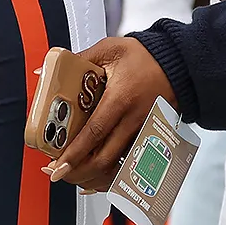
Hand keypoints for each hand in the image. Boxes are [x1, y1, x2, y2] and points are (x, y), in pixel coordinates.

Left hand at [48, 36, 175, 190]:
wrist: (178, 63)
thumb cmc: (145, 56)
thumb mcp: (109, 49)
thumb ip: (78, 59)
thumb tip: (47, 71)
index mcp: (121, 99)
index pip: (94, 133)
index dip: (73, 152)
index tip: (57, 164)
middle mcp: (133, 120)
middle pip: (104, 158)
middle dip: (79, 171)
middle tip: (59, 172)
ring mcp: (142, 132)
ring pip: (117, 165)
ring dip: (94, 175)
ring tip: (73, 175)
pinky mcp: (148, 137)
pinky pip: (127, 162)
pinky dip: (111, 172)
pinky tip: (96, 174)